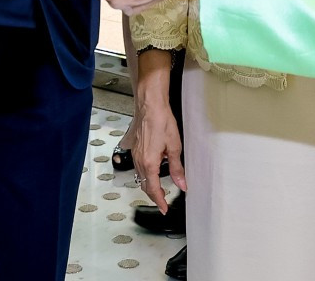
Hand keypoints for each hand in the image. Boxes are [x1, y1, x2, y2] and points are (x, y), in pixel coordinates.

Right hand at [132, 93, 185, 211]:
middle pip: (144, 184)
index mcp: (149, 163)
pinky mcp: (133, 147)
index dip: (159, 201)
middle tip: (163, 200)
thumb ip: (176, 168)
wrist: (149, 105)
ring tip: (158, 187)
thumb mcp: (174, 146)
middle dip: (153, 194)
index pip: (153, 189)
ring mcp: (134, 154)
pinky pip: (137, 165)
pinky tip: (150, 168)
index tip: (164, 208)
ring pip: (140, 175)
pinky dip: (144, 171)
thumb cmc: (161, 121)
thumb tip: (181, 183)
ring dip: (149, 183)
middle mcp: (139, 160)